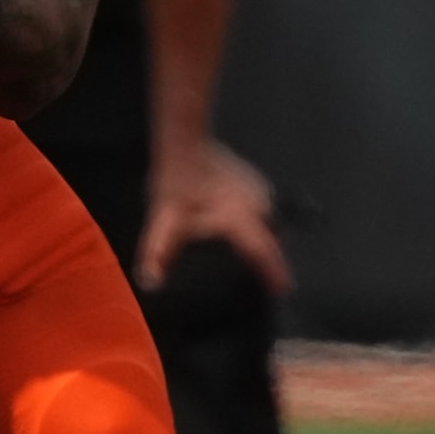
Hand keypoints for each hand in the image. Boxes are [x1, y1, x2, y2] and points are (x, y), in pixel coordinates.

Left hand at [138, 138, 290, 294]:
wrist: (185, 145)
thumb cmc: (176, 182)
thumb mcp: (164, 221)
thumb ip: (159, 253)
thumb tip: (150, 282)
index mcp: (238, 215)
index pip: (262, 248)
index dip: (273, 270)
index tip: (283, 288)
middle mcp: (256, 203)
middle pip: (271, 240)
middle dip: (269, 261)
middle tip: (264, 282)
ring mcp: (260, 191)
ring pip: (268, 226)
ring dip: (262, 242)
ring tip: (254, 261)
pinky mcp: (257, 185)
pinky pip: (262, 213)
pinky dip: (255, 226)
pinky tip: (238, 232)